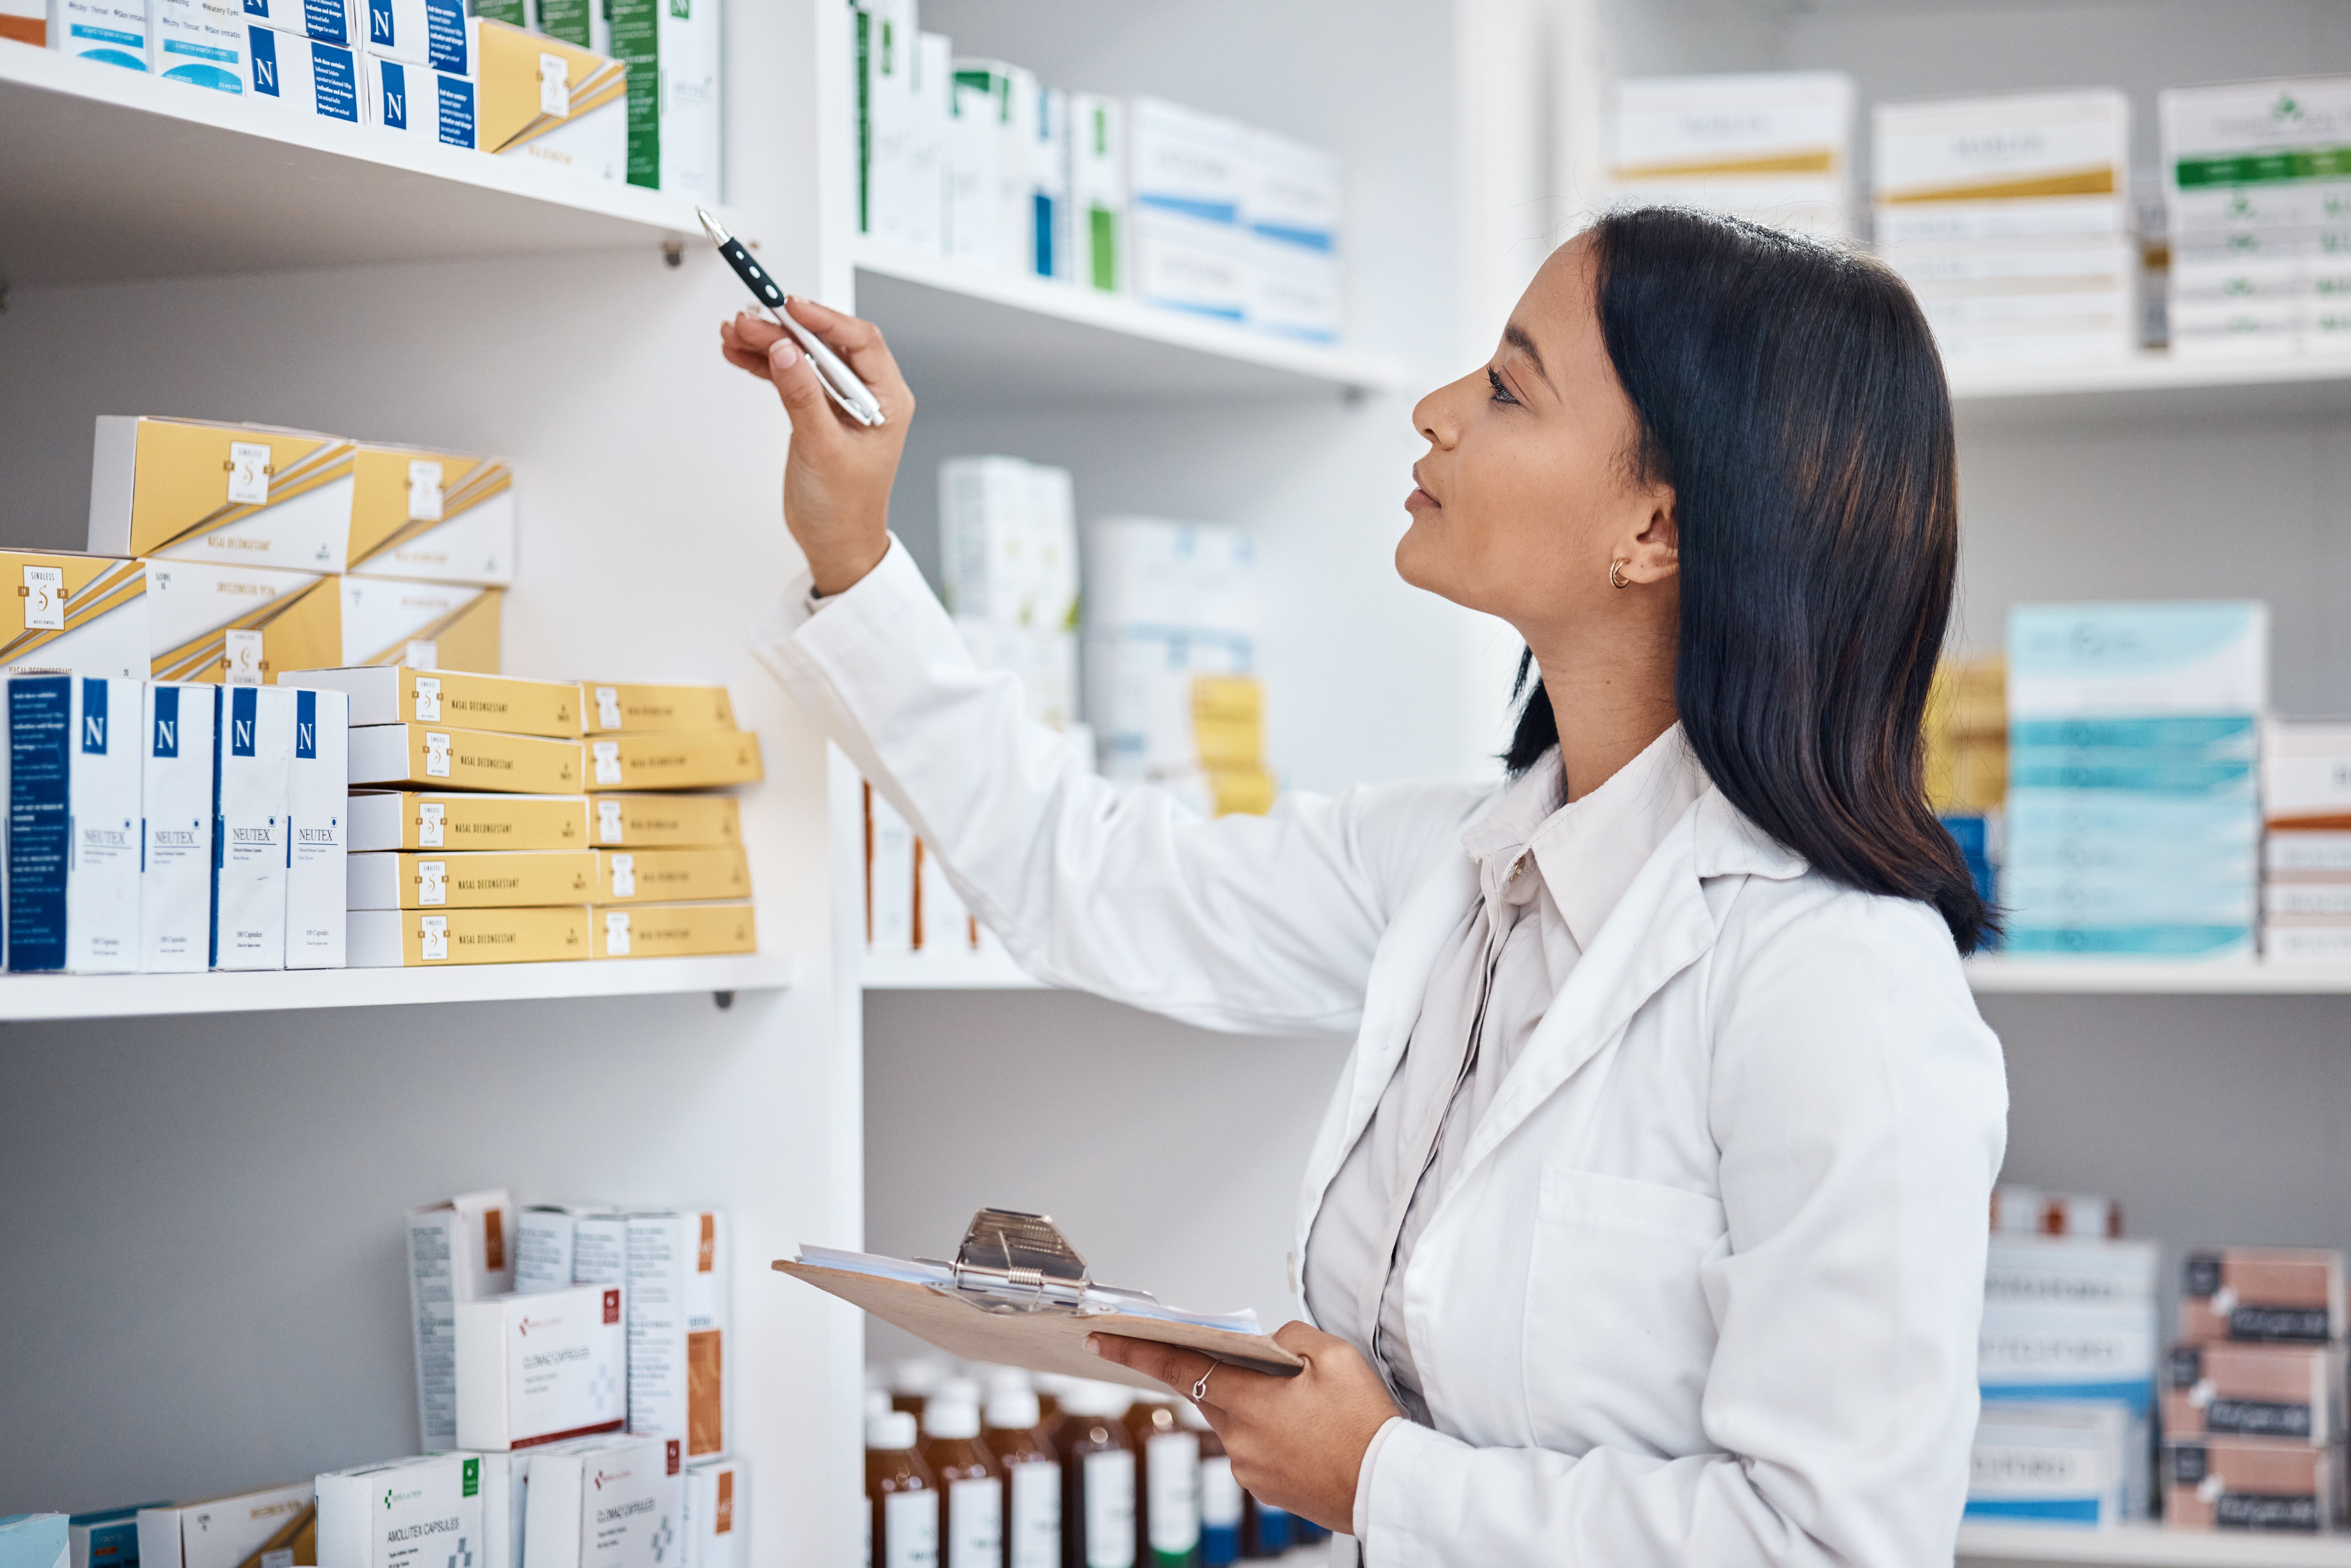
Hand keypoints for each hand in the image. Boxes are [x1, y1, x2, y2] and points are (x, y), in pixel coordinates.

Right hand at [718, 299, 912, 595]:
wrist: (834, 542)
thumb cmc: (844, 506)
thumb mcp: (822, 448)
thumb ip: (803, 396)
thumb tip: (786, 351)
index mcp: (888, 400)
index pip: (860, 341)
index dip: (824, 318)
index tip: (789, 307)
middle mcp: (867, 394)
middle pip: (825, 343)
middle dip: (785, 329)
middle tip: (747, 321)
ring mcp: (839, 401)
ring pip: (803, 356)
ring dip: (768, 343)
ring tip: (733, 334)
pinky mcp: (815, 410)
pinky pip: (790, 375)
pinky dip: (765, 364)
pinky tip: (739, 354)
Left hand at [1088, 1322, 1400, 1533]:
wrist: (1387, 1484)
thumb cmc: (1366, 1423)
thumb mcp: (1334, 1356)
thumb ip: (1289, 1338)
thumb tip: (1267, 1344)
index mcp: (1250, 1402)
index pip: (1177, 1367)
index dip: (1135, 1351)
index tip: (1103, 1339)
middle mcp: (1239, 1439)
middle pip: (1206, 1393)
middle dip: (1215, 1373)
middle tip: (1249, 1365)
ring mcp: (1249, 1468)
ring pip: (1231, 1421)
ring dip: (1250, 1405)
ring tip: (1299, 1404)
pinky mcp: (1263, 1487)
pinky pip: (1250, 1448)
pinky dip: (1266, 1432)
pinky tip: (1302, 1430)